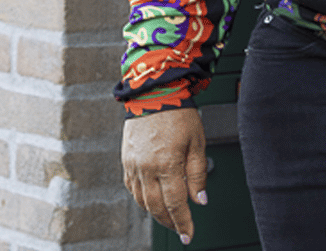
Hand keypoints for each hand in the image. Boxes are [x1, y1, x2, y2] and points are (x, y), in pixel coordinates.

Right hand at [122, 107, 207, 244]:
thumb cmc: (178, 113)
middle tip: (180, 230)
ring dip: (156, 213)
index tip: (189, 234)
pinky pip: (132, 187)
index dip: (183, 222)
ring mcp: (133, 164)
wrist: (153, 92)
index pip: (175, 204)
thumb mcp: (197, 142)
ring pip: (142, 201)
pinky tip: (151, 201)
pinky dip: (142, 199)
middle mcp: (146, 167)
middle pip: (157, 207)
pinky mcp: (126, 160)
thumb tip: (200, 200)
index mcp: (166, 163)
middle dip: (170, 222)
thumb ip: (198, 174)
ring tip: (169, 218)